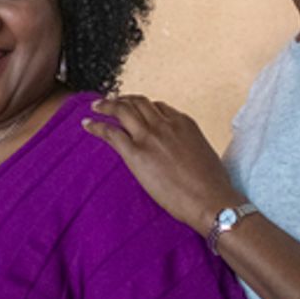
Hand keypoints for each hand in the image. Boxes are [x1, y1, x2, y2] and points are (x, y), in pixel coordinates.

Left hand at [82, 95, 241, 234]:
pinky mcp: (136, 153)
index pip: (158, 107)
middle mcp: (165, 124)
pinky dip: (96, 126)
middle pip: (138, 103)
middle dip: (123, 99)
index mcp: (183, 123)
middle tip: (112, 101)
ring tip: (96, 106)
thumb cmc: (212, 184)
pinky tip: (87, 124)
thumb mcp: (203, 153)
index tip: (135, 110)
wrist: (210, 199)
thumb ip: (188, 145)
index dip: (144, 107)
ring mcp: (149, 136)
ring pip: (122, 110)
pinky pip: (111, 133)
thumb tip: (182, 153)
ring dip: (106, 105)